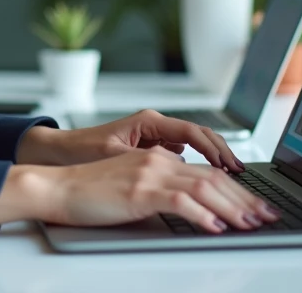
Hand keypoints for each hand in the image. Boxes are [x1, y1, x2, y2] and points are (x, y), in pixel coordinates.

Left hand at [17, 110, 244, 170]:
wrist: (59, 153)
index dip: (215, 149)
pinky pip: (183, 153)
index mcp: (149, 121)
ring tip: (233, 181)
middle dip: (223, 154)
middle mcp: (155, 125)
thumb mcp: (115, 156)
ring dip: (214, 160)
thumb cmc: (81, 151)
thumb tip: (179, 166)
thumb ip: (147, 160)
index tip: (230, 166)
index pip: (193, 131)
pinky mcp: (152, 149)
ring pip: (194, 145)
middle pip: (200, 136)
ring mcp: (155, 136)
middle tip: (241, 175)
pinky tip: (210, 181)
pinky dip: (199, 165)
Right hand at [41, 147, 276, 232]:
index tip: (256, 207)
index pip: (208, 172)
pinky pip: (181, 201)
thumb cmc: (88, 191)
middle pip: (214, 177)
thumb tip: (188, 205)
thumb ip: (159, 187)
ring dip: (233, 208)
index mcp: (158, 157)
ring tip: (251, 224)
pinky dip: (203, 215)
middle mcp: (159, 160)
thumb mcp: (131, 184)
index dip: (237, 190)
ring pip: (204, 187)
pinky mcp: (140, 190)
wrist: (57, 187)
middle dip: (246, 199)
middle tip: (267, 217)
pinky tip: (216, 227)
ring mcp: (150, 173)